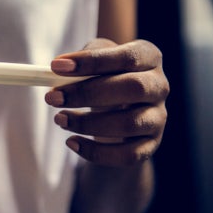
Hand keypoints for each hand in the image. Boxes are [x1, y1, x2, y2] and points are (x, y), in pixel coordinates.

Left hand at [44, 38, 168, 166]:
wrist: (120, 108)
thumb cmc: (104, 75)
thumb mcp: (96, 58)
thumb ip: (80, 59)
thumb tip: (59, 68)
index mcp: (148, 56)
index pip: (127, 57)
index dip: (92, 61)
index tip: (56, 66)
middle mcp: (159, 86)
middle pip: (133, 88)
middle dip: (88, 93)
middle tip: (53, 97)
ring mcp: (158, 117)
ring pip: (129, 124)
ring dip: (87, 123)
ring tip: (59, 118)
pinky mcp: (151, 145)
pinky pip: (127, 155)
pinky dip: (96, 152)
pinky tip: (72, 142)